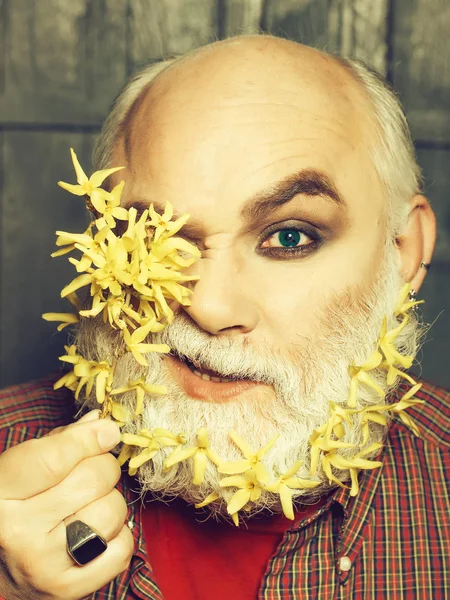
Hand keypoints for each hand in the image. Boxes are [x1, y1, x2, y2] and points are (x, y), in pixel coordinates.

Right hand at [0, 411, 132, 599]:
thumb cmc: (15, 508)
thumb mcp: (23, 470)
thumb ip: (61, 443)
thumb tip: (102, 422)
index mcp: (1, 493)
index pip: (53, 459)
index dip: (89, 439)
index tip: (108, 432)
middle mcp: (18, 531)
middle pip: (92, 479)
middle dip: (103, 468)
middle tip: (91, 474)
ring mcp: (44, 564)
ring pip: (112, 510)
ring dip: (110, 502)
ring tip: (88, 507)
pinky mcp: (69, 589)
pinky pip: (122, 547)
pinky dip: (119, 535)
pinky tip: (95, 534)